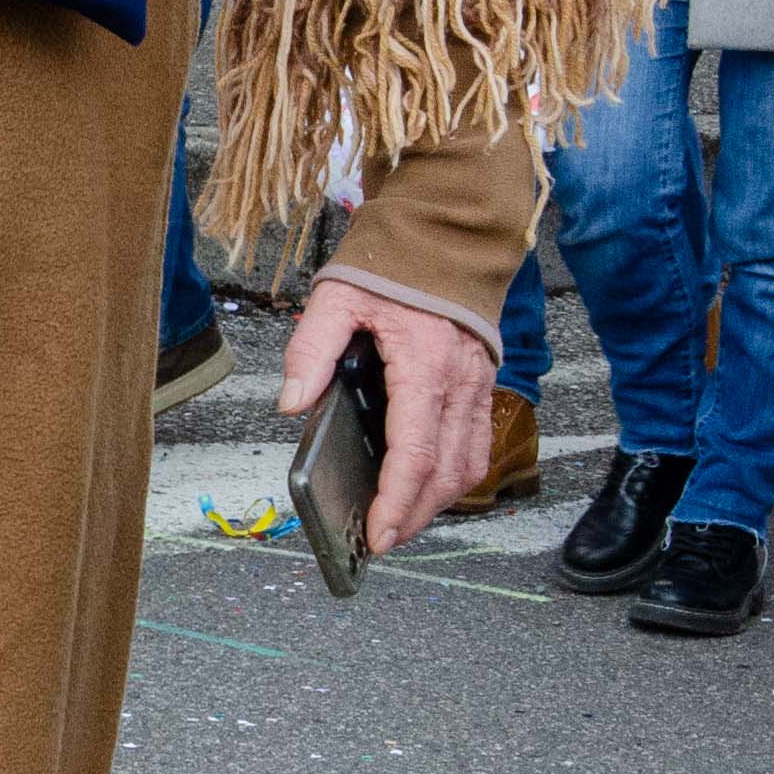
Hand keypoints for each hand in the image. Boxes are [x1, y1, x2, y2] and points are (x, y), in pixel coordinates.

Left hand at [277, 271, 492, 557]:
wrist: (446, 232)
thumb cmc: (392, 263)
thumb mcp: (337, 296)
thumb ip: (310, 350)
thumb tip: (290, 403)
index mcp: (424, 363)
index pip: (415, 452)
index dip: (397, 501)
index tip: (377, 533)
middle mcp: (460, 381)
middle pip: (445, 472)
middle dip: (415, 516)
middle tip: (382, 540)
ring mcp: (478, 384)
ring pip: (468, 464)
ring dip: (438, 502)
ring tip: (401, 521)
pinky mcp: (483, 383)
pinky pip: (477, 443)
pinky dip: (456, 475)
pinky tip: (428, 487)